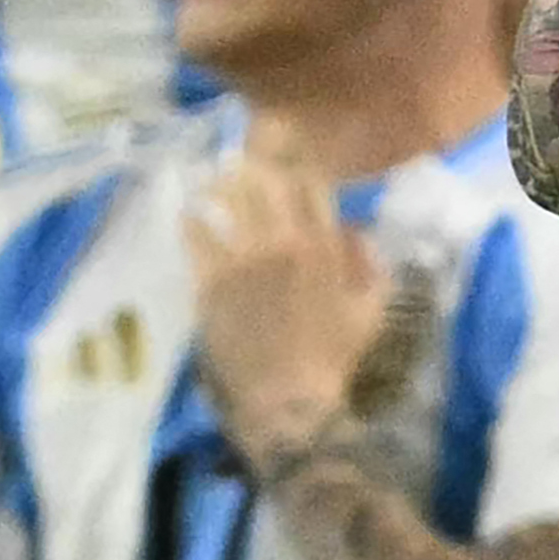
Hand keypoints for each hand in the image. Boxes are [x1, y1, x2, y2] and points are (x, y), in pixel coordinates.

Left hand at [184, 163, 397, 473]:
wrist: (288, 400)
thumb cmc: (334, 360)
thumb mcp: (370, 311)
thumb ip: (369, 265)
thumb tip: (356, 230)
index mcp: (323, 246)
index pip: (310, 184)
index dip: (297, 164)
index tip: (287, 158)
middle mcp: (282, 243)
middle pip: (265, 181)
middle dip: (254, 165)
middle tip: (244, 161)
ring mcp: (243, 261)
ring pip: (227, 200)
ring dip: (220, 184)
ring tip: (214, 178)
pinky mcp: (211, 282)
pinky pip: (196, 237)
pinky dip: (191, 220)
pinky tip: (188, 213)